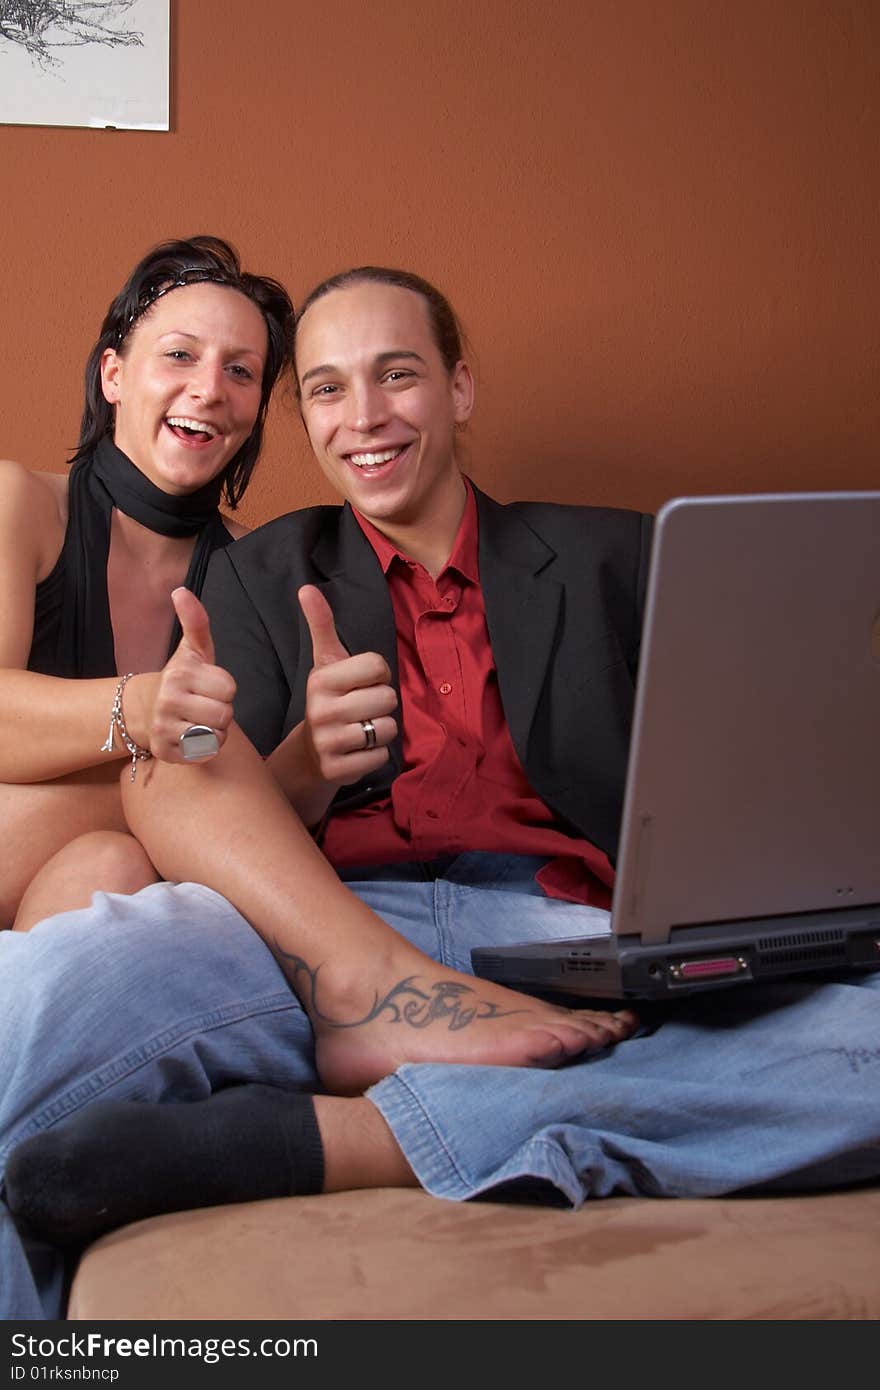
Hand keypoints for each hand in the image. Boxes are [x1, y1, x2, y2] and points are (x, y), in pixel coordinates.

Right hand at [145, 587, 236, 762]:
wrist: (144, 708)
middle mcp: (169, 700)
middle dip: (221, 710)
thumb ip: (196, 621)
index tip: (208, 685)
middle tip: (205, 705)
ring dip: (215, 730)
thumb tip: (181, 591)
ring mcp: (164, 728)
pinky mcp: (165, 752)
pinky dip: (203, 747)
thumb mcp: (192, 649)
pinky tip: (191, 736)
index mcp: (181, 674)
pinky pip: (204, 753)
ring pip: (216, 735)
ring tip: (199, 719)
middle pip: (225, 714)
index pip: (229, 688)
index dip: (224, 688)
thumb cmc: (181, 679)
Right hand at [298, 584, 397, 788]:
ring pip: (388, 728)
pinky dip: (376, 754)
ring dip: (382, 729)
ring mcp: (329, 742)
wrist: (310, 752)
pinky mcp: (338, 770)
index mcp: (321, 680)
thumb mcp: (325, 662)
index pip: (378, 665)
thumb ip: (321, 626)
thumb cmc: (328, 700)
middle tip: (362, 709)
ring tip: (361, 729)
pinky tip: (358, 750)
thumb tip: (306, 588)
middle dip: (382, 703)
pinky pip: (382, 756)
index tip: (361, 683)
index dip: (379, 674)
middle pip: (387, 698)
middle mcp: (321, 710)